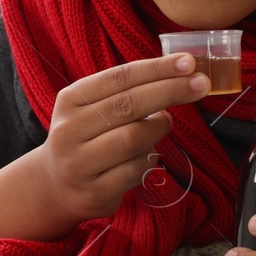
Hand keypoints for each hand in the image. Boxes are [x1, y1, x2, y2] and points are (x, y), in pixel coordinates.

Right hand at [26, 52, 210, 229]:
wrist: (55, 185)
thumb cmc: (86, 136)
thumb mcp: (92, 107)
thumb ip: (126, 92)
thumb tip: (179, 75)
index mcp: (71, 100)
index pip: (118, 78)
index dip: (156, 69)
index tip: (189, 63)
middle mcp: (69, 130)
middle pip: (128, 105)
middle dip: (169, 91)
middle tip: (201, 84)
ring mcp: (78, 163)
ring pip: (133, 139)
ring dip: (158, 129)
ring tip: (164, 124)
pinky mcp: (93, 192)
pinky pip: (135, 171)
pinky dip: (149, 160)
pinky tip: (147, 155)